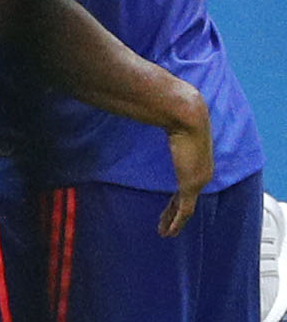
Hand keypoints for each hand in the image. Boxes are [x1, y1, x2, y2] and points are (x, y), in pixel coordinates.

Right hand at [158, 85, 213, 237]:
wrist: (186, 114)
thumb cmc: (177, 112)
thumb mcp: (167, 121)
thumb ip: (157, 122)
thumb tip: (141, 109)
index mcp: (197, 161)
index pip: (187, 185)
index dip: (177, 199)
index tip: (170, 207)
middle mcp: (201, 173)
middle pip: (186, 200)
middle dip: (175, 214)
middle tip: (166, 224)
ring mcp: (197, 180)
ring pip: (185, 208)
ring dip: (174, 222)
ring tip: (165, 232)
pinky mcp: (191, 184)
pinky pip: (184, 210)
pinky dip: (177, 222)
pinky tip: (169, 231)